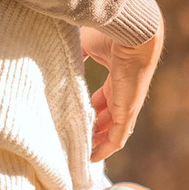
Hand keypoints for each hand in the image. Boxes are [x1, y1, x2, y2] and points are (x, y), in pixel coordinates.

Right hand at [80, 21, 162, 161]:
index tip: (76, 117)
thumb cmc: (110, 33)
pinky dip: (106, 149)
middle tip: (77, 140)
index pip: (104, 98)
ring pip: (113, 130)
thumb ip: (75, 54)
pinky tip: (94, 158)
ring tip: (81, 153)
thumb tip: (57, 56)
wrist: (131, 32)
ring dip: (98, 143)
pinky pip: (118, 137)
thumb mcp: (86, 44)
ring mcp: (127, 103)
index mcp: (116, 74)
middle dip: (94, 129)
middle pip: (109, 117)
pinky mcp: (128, 111)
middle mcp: (123, 91)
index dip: (91, 109)